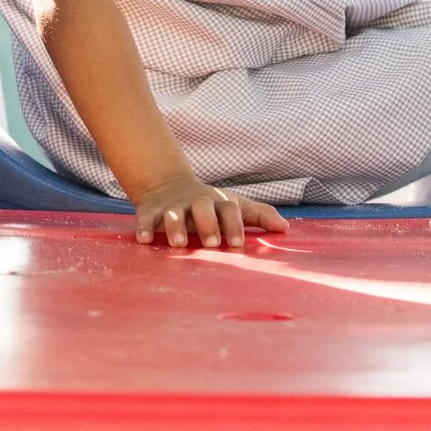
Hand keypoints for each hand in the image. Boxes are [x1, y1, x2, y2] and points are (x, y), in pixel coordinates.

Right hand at [131, 173, 289, 248]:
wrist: (170, 185)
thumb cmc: (211, 206)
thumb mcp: (235, 207)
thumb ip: (259, 216)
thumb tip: (286, 229)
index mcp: (218, 203)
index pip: (230, 210)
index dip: (234, 225)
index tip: (238, 245)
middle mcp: (196, 202)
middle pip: (203, 207)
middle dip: (207, 224)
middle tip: (211, 244)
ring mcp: (173, 206)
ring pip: (173, 213)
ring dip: (176, 226)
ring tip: (179, 243)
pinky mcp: (150, 211)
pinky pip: (145, 218)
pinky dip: (143, 227)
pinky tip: (144, 240)